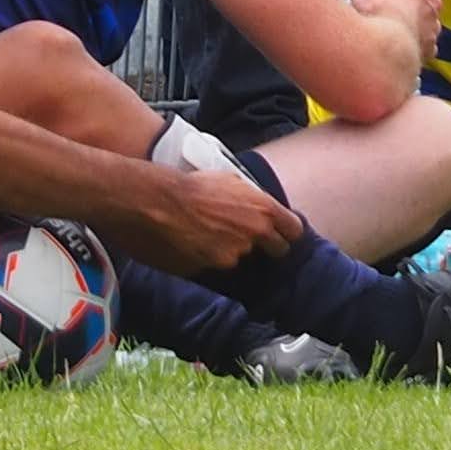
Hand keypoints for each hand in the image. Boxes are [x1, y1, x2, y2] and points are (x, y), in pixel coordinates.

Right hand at [117, 165, 305, 275]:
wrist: (156, 201)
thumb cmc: (190, 184)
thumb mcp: (229, 179)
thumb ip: (252, 198)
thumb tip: (259, 206)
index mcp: (263, 209)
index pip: (294, 230)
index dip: (287, 232)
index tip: (281, 233)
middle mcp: (254, 235)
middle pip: (277, 250)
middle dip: (265, 246)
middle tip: (245, 236)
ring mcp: (234, 255)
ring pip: (242, 258)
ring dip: (231, 250)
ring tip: (207, 234)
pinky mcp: (212, 270)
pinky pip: (218, 267)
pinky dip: (210, 259)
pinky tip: (194, 244)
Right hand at [334, 0, 443, 58]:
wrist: (388, 48)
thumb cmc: (380, 13)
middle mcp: (432, 4)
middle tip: (396, 2)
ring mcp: (433, 27)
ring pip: (430, 21)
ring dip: (417, 22)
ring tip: (396, 25)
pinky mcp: (429, 49)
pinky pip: (426, 45)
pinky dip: (416, 45)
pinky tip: (400, 45)